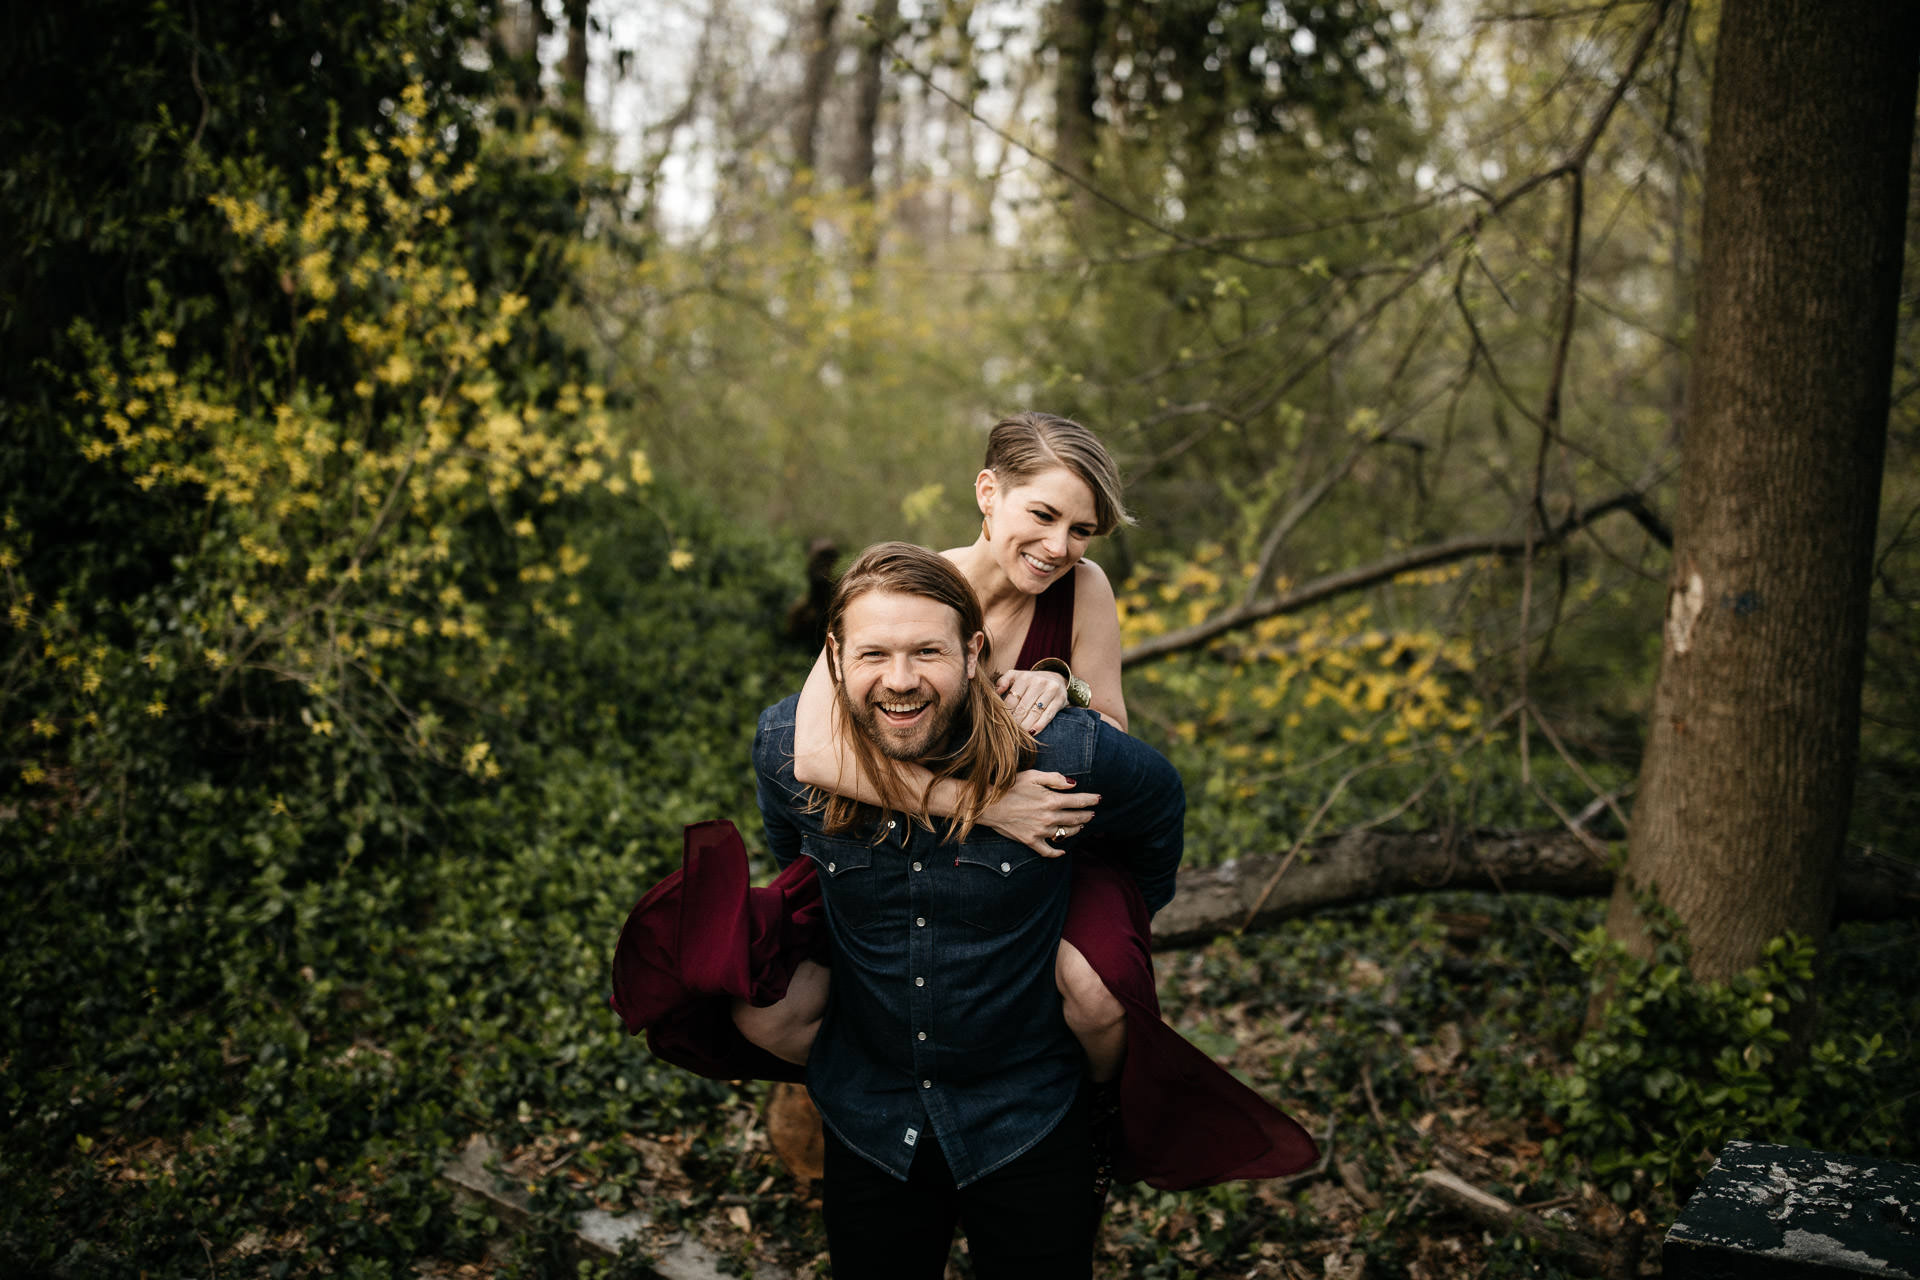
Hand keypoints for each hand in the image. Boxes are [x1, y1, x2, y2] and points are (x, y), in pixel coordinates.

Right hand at [981, 770, 1098, 856]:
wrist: (988, 805)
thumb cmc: (1009, 786)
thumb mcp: (1033, 775)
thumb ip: (1055, 779)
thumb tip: (1073, 784)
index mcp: (1051, 800)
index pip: (1078, 801)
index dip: (1090, 800)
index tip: (1098, 799)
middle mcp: (1049, 818)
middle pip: (1075, 818)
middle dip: (1086, 815)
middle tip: (1092, 813)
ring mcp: (1040, 831)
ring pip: (1065, 834)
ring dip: (1075, 830)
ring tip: (1080, 826)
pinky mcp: (1030, 841)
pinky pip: (1048, 851)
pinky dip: (1057, 852)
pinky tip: (1062, 851)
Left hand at [996, 668, 1070, 735]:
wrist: (1056, 679)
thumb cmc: (1031, 681)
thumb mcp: (1016, 676)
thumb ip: (1003, 680)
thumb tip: (995, 692)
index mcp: (1025, 677)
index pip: (1012, 699)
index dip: (1006, 713)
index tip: (1003, 722)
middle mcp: (1038, 682)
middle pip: (1023, 707)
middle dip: (1015, 722)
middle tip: (1010, 731)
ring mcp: (1050, 690)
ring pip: (1035, 713)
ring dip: (1025, 726)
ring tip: (1019, 734)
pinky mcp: (1060, 699)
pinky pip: (1048, 715)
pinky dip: (1039, 725)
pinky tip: (1032, 732)